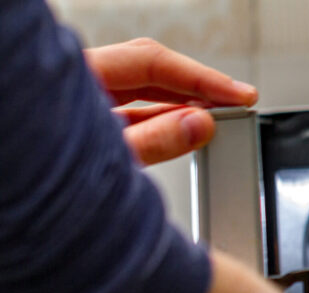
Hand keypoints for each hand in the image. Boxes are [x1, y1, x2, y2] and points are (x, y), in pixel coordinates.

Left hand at [84, 38, 257, 164]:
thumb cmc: (34, 181)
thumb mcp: (100, 160)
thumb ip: (152, 141)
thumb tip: (200, 124)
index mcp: (76, 75)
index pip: (150, 60)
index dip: (201, 77)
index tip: (239, 95)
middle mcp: (78, 80)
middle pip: (149, 67)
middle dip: (197, 84)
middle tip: (238, 101)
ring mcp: (79, 100)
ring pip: (140, 88)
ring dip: (182, 102)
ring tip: (219, 115)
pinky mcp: (84, 122)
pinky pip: (129, 110)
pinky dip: (162, 117)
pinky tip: (186, 127)